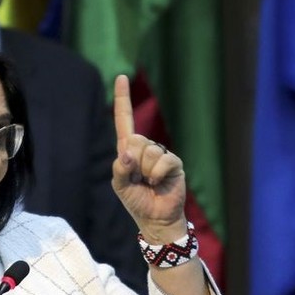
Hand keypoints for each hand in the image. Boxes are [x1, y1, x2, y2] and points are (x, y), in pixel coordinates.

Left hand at [111, 75, 187, 242]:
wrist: (156, 218)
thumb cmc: (136, 200)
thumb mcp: (120, 185)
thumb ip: (120, 169)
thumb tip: (128, 154)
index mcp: (128, 149)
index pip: (124, 120)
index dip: (122, 98)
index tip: (121, 76)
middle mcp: (145, 147)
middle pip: (135, 140)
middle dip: (133, 163)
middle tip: (139, 178)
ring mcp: (161, 154)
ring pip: (148, 152)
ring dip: (146, 172)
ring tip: (150, 182)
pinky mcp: (174, 163)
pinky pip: (163, 161)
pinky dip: (158, 174)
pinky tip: (159, 183)